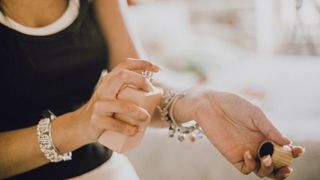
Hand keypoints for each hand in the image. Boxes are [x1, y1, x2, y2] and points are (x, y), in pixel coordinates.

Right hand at [72, 59, 159, 143]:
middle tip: (151, 91)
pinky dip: (128, 129)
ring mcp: (99, 104)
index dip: (143, 63)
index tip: (158, 69)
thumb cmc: (106, 110)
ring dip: (139, 112)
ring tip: (146, 118)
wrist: (81, 125)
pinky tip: (135, 131)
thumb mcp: (114, 96)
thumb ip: (129, 90)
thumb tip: (158, 90)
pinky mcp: (97, 120)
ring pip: (123, 105)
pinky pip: (116, 124)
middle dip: (141, 81)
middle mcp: (103, 89)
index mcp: (109, 81)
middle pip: (123, 76)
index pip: (125, 64)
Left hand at [175, 89, 304, 178]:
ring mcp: (246, 152)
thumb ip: (269, 128)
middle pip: (274, 164)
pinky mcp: (233, 156)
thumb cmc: (233, 105)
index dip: (292, 152)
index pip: (282, 149)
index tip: (299, 150)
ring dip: (269, 169)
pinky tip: (248, 152)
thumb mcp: (255, 114)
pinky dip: (251, 165)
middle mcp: (257, 145)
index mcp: (265, 135)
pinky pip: (246, 168)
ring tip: (267, 158)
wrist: (209, 105)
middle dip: (283, 167)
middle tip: (287, 165)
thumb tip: (288, 142)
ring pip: (262, 170)